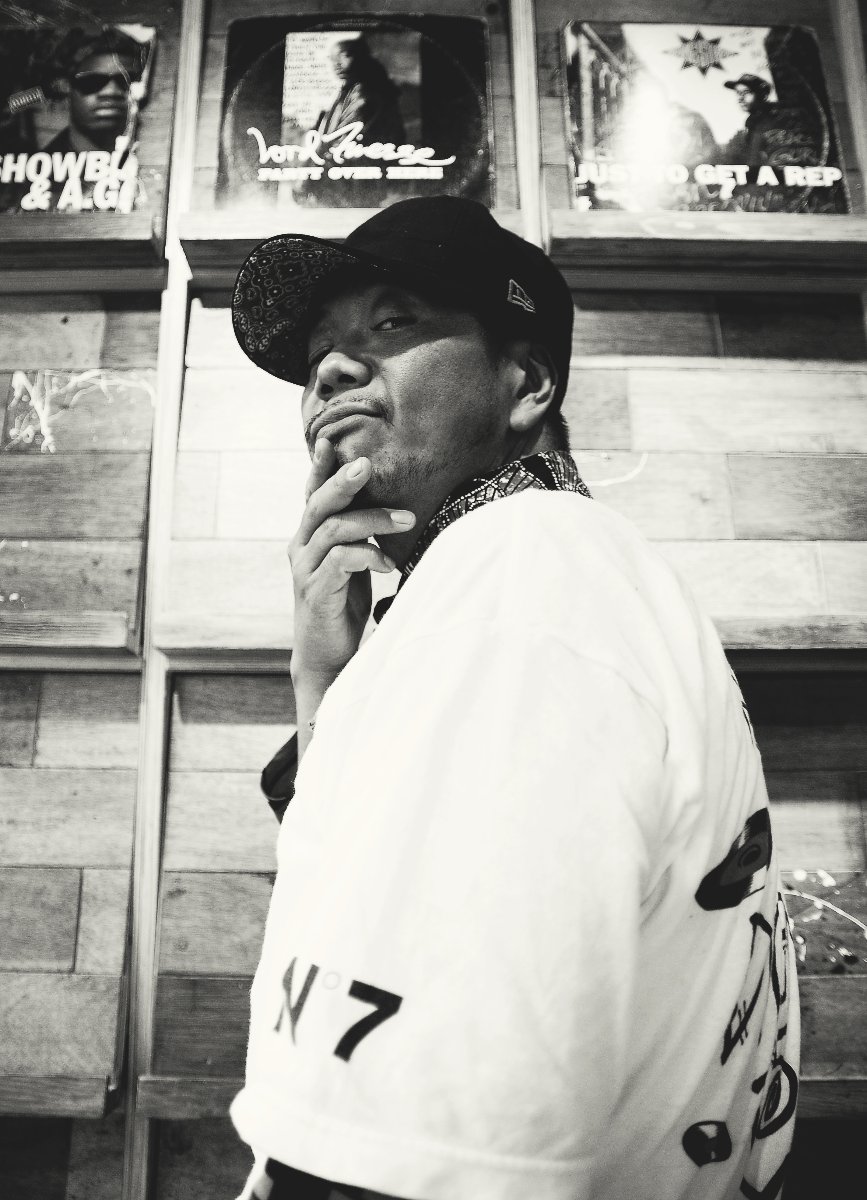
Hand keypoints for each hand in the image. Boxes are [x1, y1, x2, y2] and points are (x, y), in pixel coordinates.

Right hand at [289, 437, 414, 691]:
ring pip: (333, 529)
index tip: (331, 440)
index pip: (313, 494)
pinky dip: (367, 556)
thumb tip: (392, 505)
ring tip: (407, 517)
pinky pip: (339, 562)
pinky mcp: (315, 592)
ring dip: (373, 520)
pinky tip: (388, 563)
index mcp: (309, 536)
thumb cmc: (342, 606)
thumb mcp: (352, 564)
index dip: (320, 467)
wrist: (326, 656)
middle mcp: (301, 547)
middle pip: (318, 504)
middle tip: (367, 464)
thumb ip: (358, 536)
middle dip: (343, 481)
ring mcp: (304, 570)